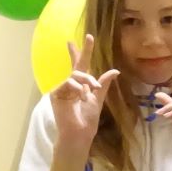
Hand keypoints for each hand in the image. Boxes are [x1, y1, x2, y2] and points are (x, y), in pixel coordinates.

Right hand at [49, 34, 119, 148]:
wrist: (79, 133)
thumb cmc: (87, 119)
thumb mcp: (98, 99)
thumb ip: (104, 84)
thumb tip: (115, 71)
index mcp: (81, 85)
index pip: (81, 65)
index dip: (82, 52)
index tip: (87, 38)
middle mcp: (71, 84)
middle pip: (77, 65)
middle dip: (84, 51)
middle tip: (90, 38)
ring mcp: (62, 88)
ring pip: (76, 74)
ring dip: (87, 80)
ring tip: (93, 90)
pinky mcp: (56, 93)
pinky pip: (68, 82)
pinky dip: (77, 88)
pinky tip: (81, 96)